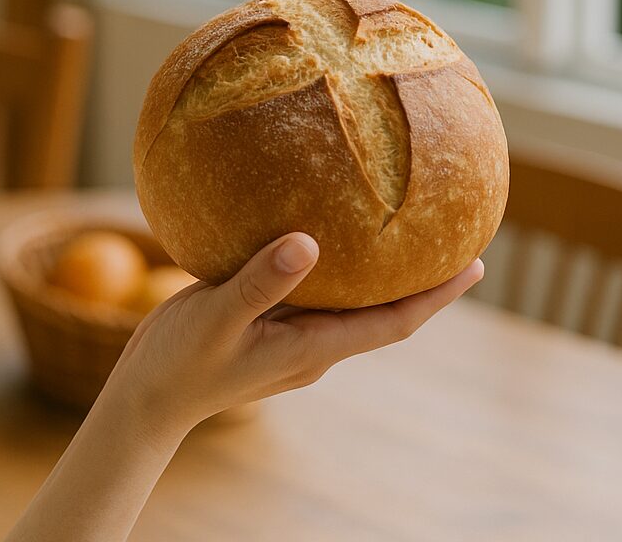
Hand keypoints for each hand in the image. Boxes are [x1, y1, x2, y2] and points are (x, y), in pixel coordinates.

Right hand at [101, 233, 484, 433]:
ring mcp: (290, 337)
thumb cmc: (179, 364)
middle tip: (453, 233)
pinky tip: (318, 230)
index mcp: (313, 348)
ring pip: (348, 300)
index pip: (394, 323)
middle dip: (420, 278)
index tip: (476, 264)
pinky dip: (330, 263)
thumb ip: (262, 282)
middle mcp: (312, 345)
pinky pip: (311, 290)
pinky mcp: (266, 323)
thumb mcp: (217, 318)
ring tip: (398, 224)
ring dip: (377, 271)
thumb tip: (309, 242)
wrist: (145, 398)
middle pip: (383, 311)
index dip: (437, 296)